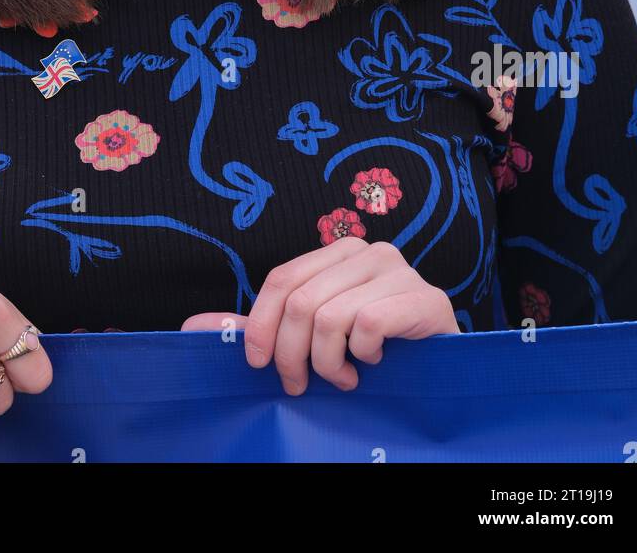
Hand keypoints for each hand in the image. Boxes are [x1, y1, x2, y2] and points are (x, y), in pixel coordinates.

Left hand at [182, 238, 458, 394]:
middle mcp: (369, 251)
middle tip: (301, 385)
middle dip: (292, 355)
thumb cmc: (372, 349)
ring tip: (343, 379)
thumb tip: (193, 328)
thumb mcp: (314, 336)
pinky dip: (364, 357)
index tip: (257, 365)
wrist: (443, 368)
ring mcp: (400, 271)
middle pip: (302, 301)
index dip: (261, 323)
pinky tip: (375, 364)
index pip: (282, 279)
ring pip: (331, 317)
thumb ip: (263, 327)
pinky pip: (369, 327)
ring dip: (329, 364)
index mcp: (339, 252)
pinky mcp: (425, 299)